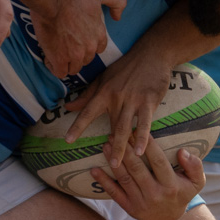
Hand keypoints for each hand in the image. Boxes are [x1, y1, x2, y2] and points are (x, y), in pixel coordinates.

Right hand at [28, 0, 124, 78]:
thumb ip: (116, 1)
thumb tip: (118, 17)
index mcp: (99, 33)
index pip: (98, 48)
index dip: (88, 45)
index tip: (77, 38)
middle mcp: (89, 47)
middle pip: (86, 59)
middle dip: (77, 54)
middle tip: (64, 43)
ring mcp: (75, 55)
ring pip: (74, 68)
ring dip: (65, 61)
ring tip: (55, 51)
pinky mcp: (59, 59)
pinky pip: (59, 72)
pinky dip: (54, 66)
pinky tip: (49, 57)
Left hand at [59, 45, 175, 170]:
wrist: (151, 54)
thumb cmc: (126, 68)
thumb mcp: (103, 78)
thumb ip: (86, 95)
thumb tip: (68, 106)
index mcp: (103, 92)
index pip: (87, 112)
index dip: (77, 126)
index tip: (68, 140)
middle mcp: (116, 97)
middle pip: (111, 126)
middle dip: (109, 146)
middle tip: (108, 165)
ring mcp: (133, 100)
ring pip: (125, 127)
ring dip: (122, 146)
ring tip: (118, 164)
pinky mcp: (148, 101)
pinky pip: (144, 122)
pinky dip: (142, 137)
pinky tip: (140, 150)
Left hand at [92, 140, 204, 219]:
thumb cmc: (181, 193)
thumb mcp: (197, 182)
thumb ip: (194, 166)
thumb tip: (183, 151)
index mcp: (171, 185)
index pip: (158, 162)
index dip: (148, 146)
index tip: (138, 131)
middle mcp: (154, 194)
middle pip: (137, 169)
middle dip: (126, 150)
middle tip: (116, 133)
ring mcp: (140, 202)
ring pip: (124, 179)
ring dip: (113, 161)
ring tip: (106, 145)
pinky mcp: (128, 208)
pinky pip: (114, 193)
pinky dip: (103, 181)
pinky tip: (93, 170)